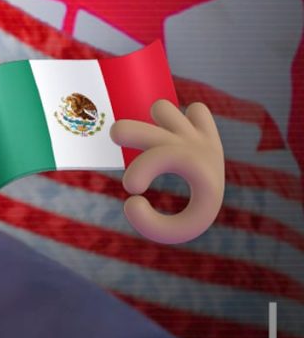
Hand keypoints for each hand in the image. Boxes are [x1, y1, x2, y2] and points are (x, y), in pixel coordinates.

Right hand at [111, 99, 224, 244]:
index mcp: (200, 172)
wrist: (216, 198)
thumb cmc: (189, 212)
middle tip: (121, 149)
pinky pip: (192, 107)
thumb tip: (132, 200)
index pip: (167, 156)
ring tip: (148, 147)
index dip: (141, 169)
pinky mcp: (202, 123)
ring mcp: (199, 132)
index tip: (132, 190)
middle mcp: (197, 146)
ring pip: (162, 109)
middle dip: (124, 133)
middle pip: (150, 126)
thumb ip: (149, 224)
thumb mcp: (173, 230)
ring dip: (147, 124)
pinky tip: (164, 137)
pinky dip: (171, 119)